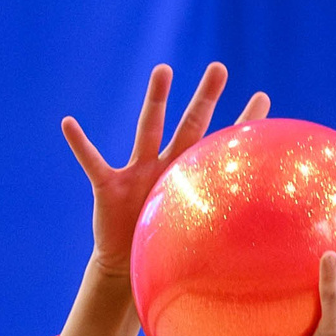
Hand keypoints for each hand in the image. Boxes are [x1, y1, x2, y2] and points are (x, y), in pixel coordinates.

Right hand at [62, 63, 268, 274]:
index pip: (221, 146)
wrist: (127, 266)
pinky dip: (80, 144)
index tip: (265, 97)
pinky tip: (69, 124)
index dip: (242, 124)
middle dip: (205, 98)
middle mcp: (166, 166)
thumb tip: (266, 235)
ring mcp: (137, 173)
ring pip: (149, 130)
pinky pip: (93, 162)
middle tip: (220, 68)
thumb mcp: (196, 237)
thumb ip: (220, 225)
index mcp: (190, 177)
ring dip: (156, 100)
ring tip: (164, 70)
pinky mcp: (109, 187)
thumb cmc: (164, 247)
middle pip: (190, 126)